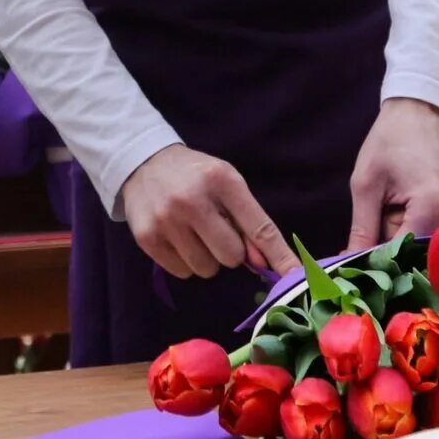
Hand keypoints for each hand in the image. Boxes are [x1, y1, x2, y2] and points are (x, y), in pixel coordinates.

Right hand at [117, 145, 302, 281]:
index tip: (296, 277)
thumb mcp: (227, 184)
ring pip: (206, 269)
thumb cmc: (195, 176)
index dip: (279, 256)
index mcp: (222, 181)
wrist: (143, 162)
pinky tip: (176, 237)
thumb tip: (263, 264)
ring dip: (206, 258)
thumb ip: (248, 222)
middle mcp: (193, 200)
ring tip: (193, 232)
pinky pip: (182, 272)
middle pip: (231, 257)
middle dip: (229, 251)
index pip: (259, 227)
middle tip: (215, 230)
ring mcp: (166, 220)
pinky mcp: (146, 237)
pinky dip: (184, 261)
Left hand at [347, 98, 438, 252]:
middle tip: (386, 210)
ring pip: (431, 246)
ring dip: (410, 234)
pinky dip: (425, 227)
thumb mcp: (366, 183)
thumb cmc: (391, 139)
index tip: (362, 248)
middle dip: (396, 243)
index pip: (401, 255)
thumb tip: (348, 263)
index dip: (378, 257)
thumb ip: (362, 229)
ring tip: (401, 203)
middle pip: (419, 254)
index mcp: (431, 208)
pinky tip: (416, 204)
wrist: (426, 108)